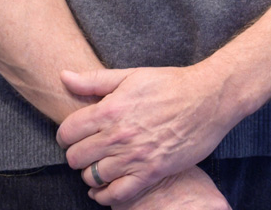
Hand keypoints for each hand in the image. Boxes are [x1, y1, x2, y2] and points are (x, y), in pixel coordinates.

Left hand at [56, 65, 238, 204]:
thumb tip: (63, 75)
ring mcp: (134, 157)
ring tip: (97, 166)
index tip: (70, 136)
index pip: (68, 131)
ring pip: (93, 177)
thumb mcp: (130, 75)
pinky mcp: (151, 172)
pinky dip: (105, 196)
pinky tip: (105, 189)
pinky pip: (117, 194)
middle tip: (85, 151)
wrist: (207, 99)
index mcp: (110, 109)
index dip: (64, 135)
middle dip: (75, 155)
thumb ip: (93, 80)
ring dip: (90, 174)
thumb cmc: (169, 84)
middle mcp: (118, 136)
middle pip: (76, 157)